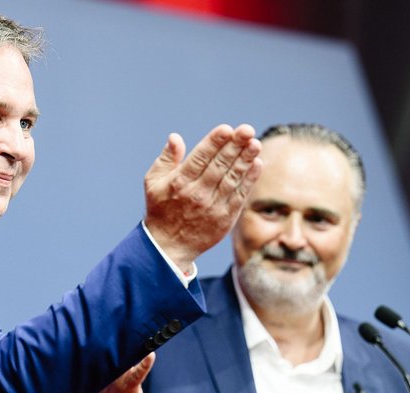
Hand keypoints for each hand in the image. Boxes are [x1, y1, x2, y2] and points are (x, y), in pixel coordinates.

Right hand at [143, 124, 262, 270]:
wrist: (169, 247)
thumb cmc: (160, 209)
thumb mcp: (153, 183)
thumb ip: (166, 159)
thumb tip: (175, 137)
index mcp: (179, 182)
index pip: (200, 157)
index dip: (214, 142)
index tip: (227, 128)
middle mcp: (197, 193)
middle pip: (219, 165)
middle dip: (234, 146)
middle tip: (247, 130)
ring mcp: (213, 206)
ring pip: (232, 178)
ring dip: (245, 160)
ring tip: (255, 143)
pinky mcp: (225, 218)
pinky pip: (240, 195)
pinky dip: (249, 179)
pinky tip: (257, 163)